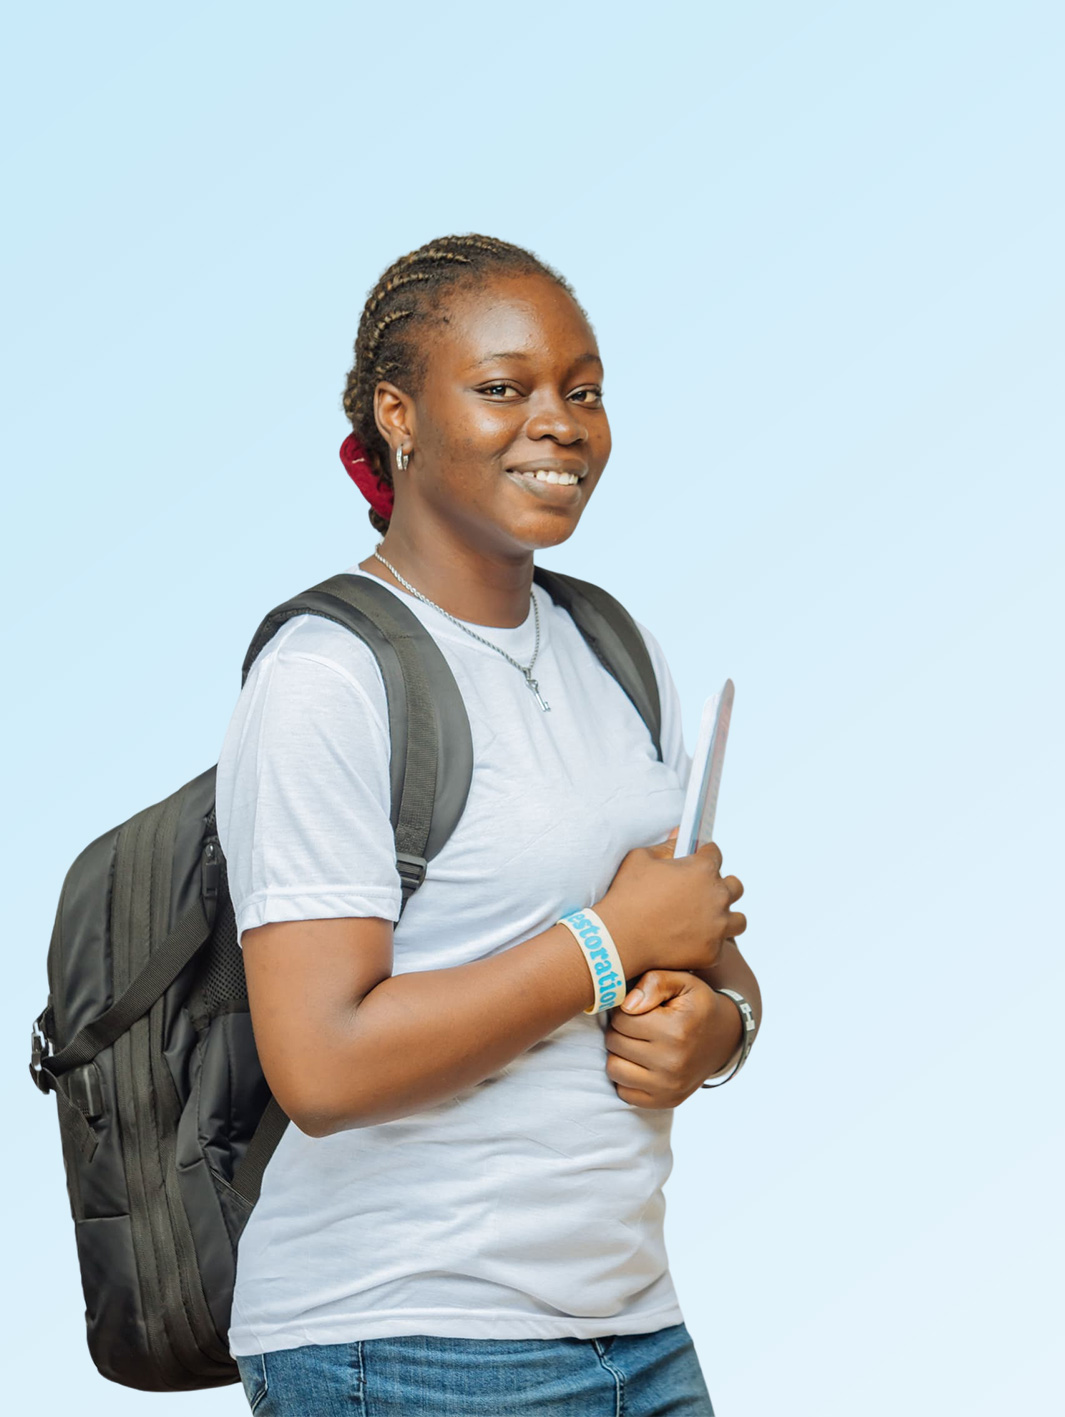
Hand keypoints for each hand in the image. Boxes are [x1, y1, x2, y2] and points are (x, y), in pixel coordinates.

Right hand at [594, 829, 745, 978]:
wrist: (618, 939)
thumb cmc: (627, 895)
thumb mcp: (641, 858)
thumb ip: (668, 845)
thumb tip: (682, 834)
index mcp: (703, 869)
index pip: (715, 853)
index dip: (704, 856)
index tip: (696, 862)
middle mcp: (717, 897)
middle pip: (734, 886)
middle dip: (720, 886)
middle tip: (701, 893)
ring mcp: (717, 927)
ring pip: (738, 920)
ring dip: (726, 917)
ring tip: (708, 920)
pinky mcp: (712, 952)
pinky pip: (721, 946)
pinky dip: (709, 944)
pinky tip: (691, 942)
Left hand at [603, 970, 742, 1108]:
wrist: (724, 1037)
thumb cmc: (696, 1006)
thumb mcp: (683, 981)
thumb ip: (654, 982)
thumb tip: (627, 1005)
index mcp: (676, 1030)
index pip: (621, 1019)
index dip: (625, 1009)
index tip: (639, 1009)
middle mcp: (673, 1063)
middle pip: (614, 1043)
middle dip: (620, 1030)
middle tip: (637, 1025)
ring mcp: (669, 1087)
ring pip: (614, 1069)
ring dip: (620, 1054)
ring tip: (636, 1043)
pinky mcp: (666, 1101)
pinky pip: (624, 1092)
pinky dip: (627, 1077)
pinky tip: (641, 1063)